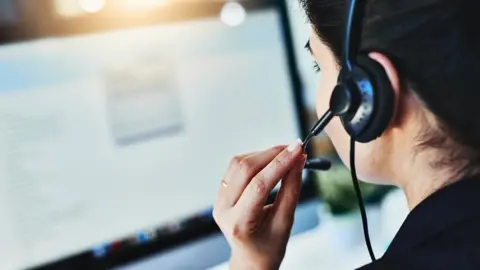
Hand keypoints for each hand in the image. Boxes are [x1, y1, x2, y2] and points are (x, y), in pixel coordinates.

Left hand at [213, 140, 305, 269]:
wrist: (251, 257)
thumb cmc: (269, 246)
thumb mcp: (285, 221)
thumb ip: (292, 189)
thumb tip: (298, 160)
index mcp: (239, 223)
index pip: (259, 185)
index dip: (280, 163)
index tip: (297, 149)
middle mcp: (223, 209)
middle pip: (245, 169)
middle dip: (272, 154)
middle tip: (295, 148)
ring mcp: (218, 200)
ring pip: (238, 163)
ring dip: (263, 154)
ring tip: (285, 155)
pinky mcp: (220, 192)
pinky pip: (235, 167)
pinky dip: (255, 159)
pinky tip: (270, 162)